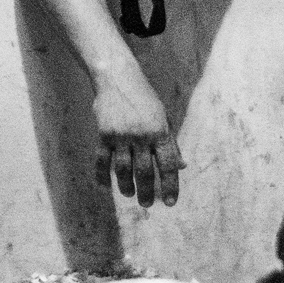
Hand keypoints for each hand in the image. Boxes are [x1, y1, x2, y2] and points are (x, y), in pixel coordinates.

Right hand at [93, 76, 182, 205]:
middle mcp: (141, 135)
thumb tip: (181, 167)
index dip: (170, 186)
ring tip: (129, 195)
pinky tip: (105, 186)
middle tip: (147, 204)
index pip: (168, 165)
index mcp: (160, 132)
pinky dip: (103, 175)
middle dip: (147, 191)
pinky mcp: (103, 134)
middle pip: (145, 171)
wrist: (118, 78)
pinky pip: (102, 160)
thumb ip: (171, 144)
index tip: (170, 203)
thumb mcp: (164, 119)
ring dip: (126, 186)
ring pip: (123, 169)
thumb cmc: (146, 101)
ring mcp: (121, 135)